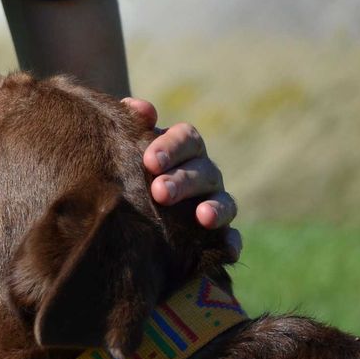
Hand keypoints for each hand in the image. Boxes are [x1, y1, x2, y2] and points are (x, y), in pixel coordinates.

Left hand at [124, 97, 241, 259]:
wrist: (130, 210)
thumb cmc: (130, 171)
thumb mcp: (127, 148)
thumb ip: (131, 126)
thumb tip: (137, 109)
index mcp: (184, 149)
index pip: (186, 139)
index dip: (171, 147)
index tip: (150, 161)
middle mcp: (204, 173)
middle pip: (203, 171)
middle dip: (183, 181)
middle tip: (159, 192)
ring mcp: (214, 202)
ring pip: (223, 202)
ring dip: (215, 208)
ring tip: (203, 217)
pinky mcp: (218, 235)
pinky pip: (231, 238)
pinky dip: (231, 242)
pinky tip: (228, 249)